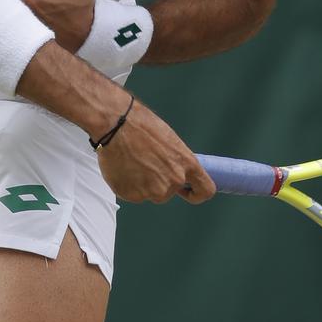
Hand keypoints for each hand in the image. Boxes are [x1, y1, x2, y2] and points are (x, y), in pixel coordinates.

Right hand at [95, 100, 215, 204]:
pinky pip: (133, 195)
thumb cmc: (141, 125)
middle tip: (145, 164)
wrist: (115, 125)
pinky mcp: (134, 195)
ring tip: (132, 162)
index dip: (196, 194)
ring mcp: (153, 191)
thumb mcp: (169, 140)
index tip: (188, 191)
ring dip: (143, 184)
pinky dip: (128, 185)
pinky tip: (123, 167)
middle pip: (169, 192)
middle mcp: (173, 180)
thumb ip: (176, 161)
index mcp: (186, 164)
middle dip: (159, 182)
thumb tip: (173, 169)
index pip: (205, 190)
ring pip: (150, 194)